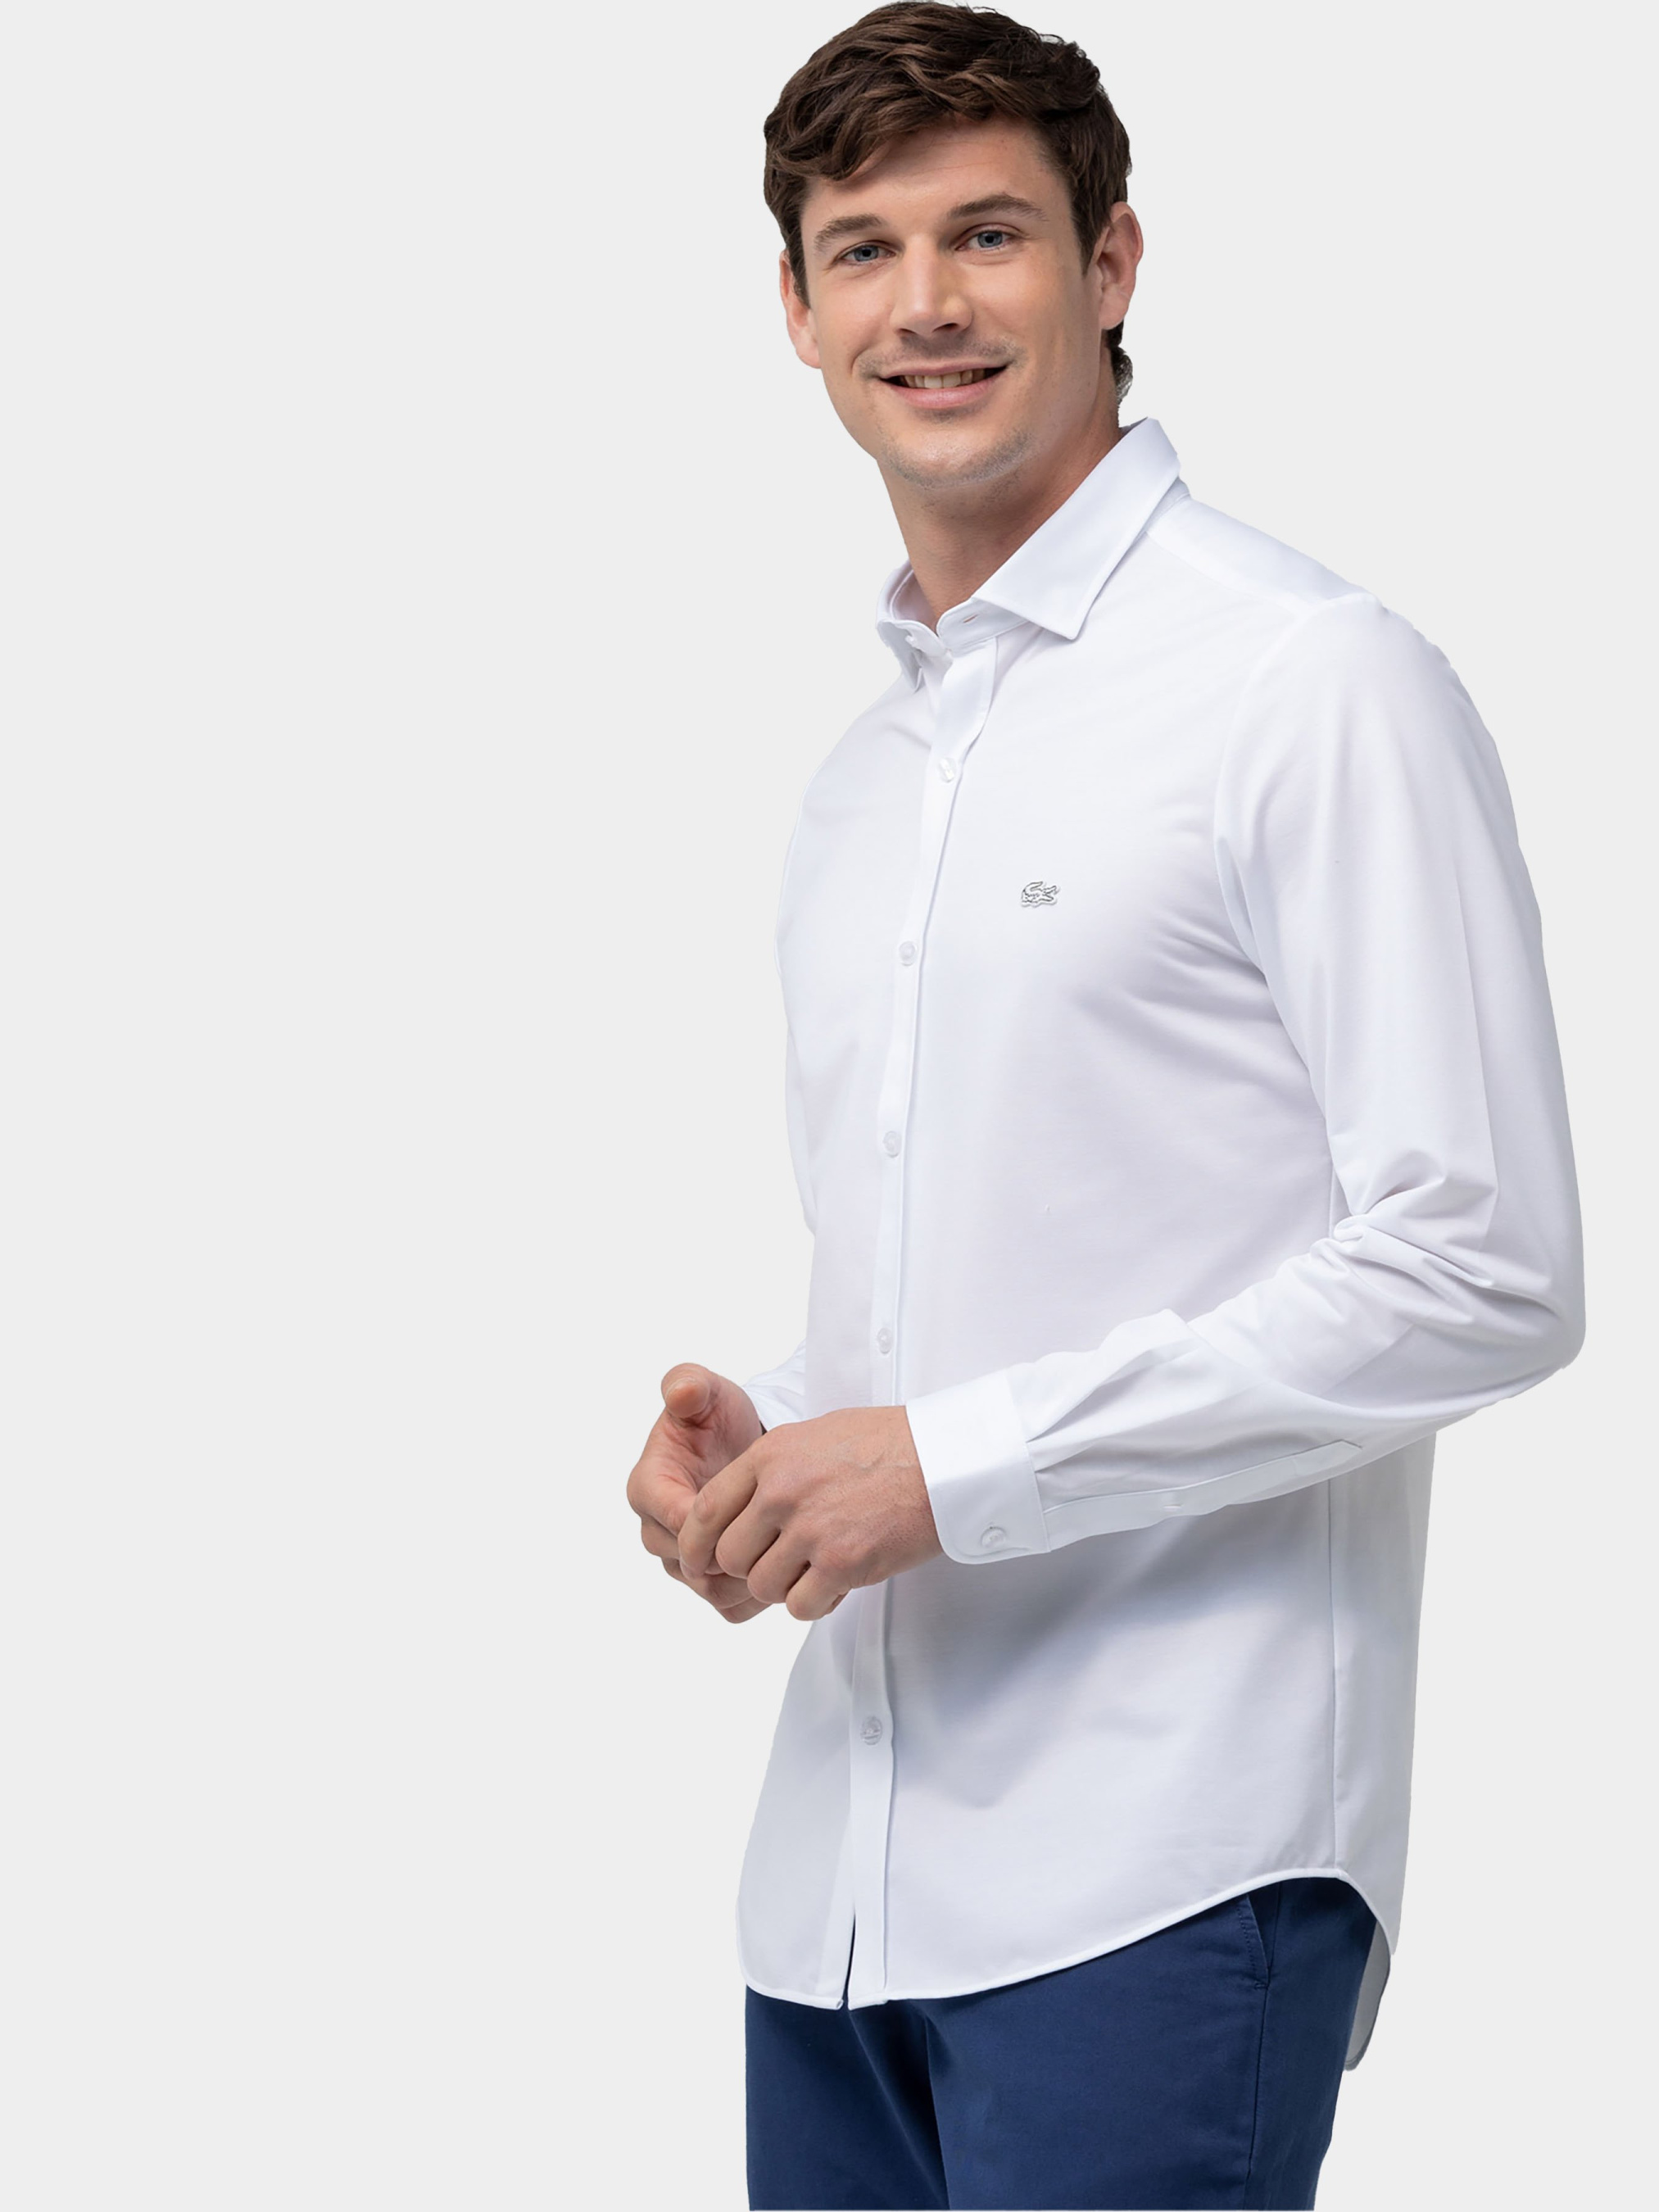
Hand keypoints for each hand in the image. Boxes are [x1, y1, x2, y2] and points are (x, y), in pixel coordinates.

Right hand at [626, 1365, 769, 1624]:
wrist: (738, 1445)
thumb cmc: (716, 1417)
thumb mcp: (705, 1392)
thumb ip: (688, 1385)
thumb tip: (682, 1392)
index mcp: (648, 1486)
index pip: (673, 1518)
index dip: (714, 1521)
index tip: (758, 1509)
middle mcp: (657, 1529)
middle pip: (689, 1564)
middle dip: (736, 1557)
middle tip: (785, 1542)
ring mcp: (681, 1559)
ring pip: (710, 1590)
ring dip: (751, 1582)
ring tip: (794, 1561)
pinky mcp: (707, 1579)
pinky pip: (728, 1607)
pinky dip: (758, 1601)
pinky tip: (793, 1579)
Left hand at [676, 1406, 941, 1620]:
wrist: (944, 1460)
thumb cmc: (887, 1443)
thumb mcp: (816, 1434)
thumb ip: (773, 1467)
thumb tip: (743, 1502)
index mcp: (771, 1456)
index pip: (706, 1510)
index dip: (696, 1542)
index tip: (699, 1560)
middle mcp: (783, 1493)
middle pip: (730, 1556)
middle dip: (748, 1567)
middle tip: (777, 1562)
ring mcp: (812, 1530)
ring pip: (762, 1586)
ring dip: (783, 1586)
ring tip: (813, 1568)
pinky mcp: (844, 1564)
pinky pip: (800, 1606)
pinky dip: (814, 1603)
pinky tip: (835, 1584)